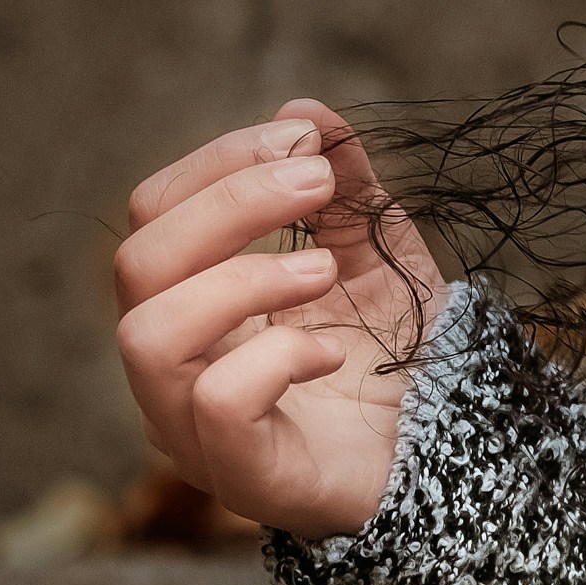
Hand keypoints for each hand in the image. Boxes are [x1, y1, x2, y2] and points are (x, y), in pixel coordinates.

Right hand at [114, 101, 451, 540]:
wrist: (449, 450)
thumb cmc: (394, 354)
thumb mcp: (378, 252)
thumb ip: (343, 188)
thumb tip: (305, 112)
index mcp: (194, 299)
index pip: (154, 212)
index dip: (219, 162)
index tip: (305, 142)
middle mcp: (175, 362)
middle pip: (136, 263)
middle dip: (230, 204)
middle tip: (317, 185)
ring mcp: (193, 423)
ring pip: (149, 333)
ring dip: (240, 279)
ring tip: (325, 271)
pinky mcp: (240, 472)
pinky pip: (216, 403)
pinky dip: (277, 358)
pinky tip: (333, 350)